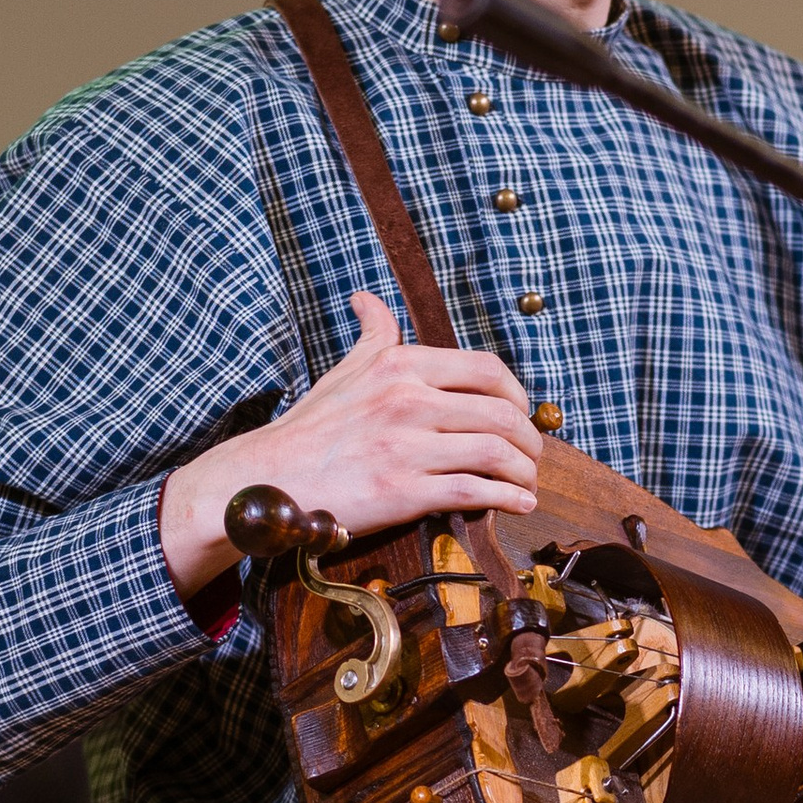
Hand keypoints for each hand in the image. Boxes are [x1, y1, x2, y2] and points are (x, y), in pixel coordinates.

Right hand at [159, 294, 542, 597]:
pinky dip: (509, 498)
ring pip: (495, 452)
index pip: (486, 370)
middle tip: (532, 455)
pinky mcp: (403, 491)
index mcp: (400, 366)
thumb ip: (372, 335)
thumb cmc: (313, 428)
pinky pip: (475, 491)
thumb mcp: (345, 370)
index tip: (521, 415)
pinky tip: (519, 503)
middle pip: (500, 414)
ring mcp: (405, 446)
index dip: (517, 395)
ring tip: (528, 482)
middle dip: (529, 439)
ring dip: (525, 470)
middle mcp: (406, 400)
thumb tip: (369, 300)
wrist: (271, 479)